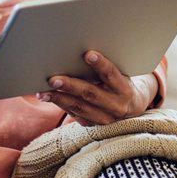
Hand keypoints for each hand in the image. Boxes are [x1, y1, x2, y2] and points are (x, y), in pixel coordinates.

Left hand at [36, 50, 154, 124]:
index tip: (88, 53)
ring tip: (41, 92)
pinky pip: (75, 115)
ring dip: (59, 99)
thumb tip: (82, 52)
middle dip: (70, 86)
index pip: (112, 75)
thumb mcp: (122, 73)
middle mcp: (117, 106)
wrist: (134, 106)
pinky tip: (48, 98)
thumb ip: (106, 68)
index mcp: (125, 90)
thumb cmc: (122, 82)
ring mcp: (106, 119)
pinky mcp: (95, 125)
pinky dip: (61, 105)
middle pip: (91, 94)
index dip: (101, 64)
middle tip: (53, 79)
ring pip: (79, 108)